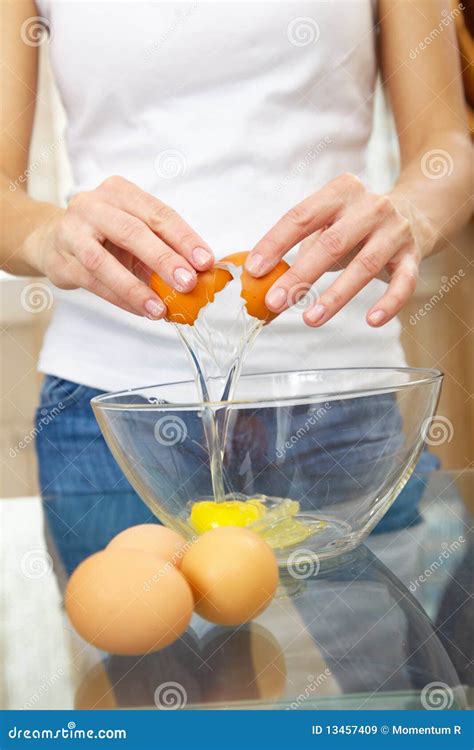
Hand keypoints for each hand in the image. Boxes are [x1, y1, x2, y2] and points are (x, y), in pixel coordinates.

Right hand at [25, 175, 213, 318]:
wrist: (52, 240)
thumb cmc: (104, 236)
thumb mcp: (133, 232)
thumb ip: (161, 246)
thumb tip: (198, 274)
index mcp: (120, 192)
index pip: (158, 213)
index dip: (184, 238)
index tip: (205, 261)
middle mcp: (93, 205)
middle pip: (133, 231)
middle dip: (164, 259)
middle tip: (188, 283)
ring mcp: (72, 231)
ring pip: (104, 261)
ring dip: (136, 288)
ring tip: (161, 309)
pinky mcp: (61, 259)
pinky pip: (93, 282)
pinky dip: (120, 298)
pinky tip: (141, 310)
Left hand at [245, 173, 428, 327]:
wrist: (414, 213)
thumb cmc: (355, 225)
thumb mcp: (328, 223)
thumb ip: (300, 246)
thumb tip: (264, 281)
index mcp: (340, 192)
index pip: (301, 217)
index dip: (275, 244)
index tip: (254, 270)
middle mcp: (370, 206)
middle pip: (331, 243)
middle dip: (300, 276)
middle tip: (276, 302)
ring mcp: (395, 231)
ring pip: (364, 267)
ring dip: (335, 297)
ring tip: (310, 319)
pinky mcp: (413, 255)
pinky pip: (403, 283)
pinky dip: (389, 304)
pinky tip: (372, 321)